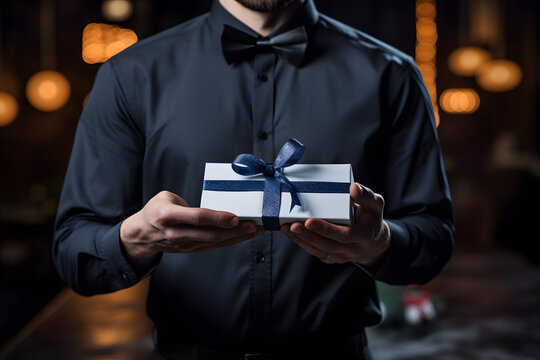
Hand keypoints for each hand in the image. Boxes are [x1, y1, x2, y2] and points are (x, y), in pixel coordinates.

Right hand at [121, 191, 264, 269]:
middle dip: (236, 230)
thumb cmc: (156, 211)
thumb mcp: (165, 197)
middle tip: (255, 224)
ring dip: (239, 237)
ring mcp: (185, 245)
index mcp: (167, 216)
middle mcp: (176, 233)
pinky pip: (216, 245)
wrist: (142, 235)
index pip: (196, 218)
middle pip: (210, 234)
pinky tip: (246, 235)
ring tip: (257, 229)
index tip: (234, 217)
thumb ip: (188, 202)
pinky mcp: (193, 249)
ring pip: (216, 242)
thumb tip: (215, 201)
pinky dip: (233, 240)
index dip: (216, 218)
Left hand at [281, 183, 389, 265]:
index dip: (326, 229)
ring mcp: (342, 256)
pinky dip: (302, 243)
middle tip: (292, 225)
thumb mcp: (376, 205)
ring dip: (301, 240)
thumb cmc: (371, 218)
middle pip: (327, 245)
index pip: (344, 235)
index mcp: (364, 236)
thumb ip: (366, 196)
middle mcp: (352, 249)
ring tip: (286, 227)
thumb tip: (353, 187)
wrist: (374, 242)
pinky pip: (316, 252)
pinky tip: (290, 233)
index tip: (309, 221)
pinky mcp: (332, 258)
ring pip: (319, 251)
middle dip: (308, 235)